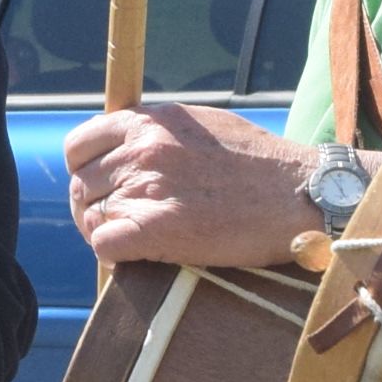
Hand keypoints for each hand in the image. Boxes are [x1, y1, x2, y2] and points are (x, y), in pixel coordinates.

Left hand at [64, 102, 317, 268]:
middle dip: (95, 207)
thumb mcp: (203, 126)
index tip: (100, 188)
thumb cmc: (261, 164)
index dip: (84, 171)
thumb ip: (159, 134)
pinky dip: (115, 257)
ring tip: (134, 243)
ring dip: (106, 233)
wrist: (302, 193)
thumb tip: (126, 150)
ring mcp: (149, 188)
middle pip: (84, 186)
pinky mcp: (159, 229)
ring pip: (92, 217)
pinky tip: (137, 259)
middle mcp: (142, 150)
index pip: (79, 146)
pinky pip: (105, 245)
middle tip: (120, 225)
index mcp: (150, 122)